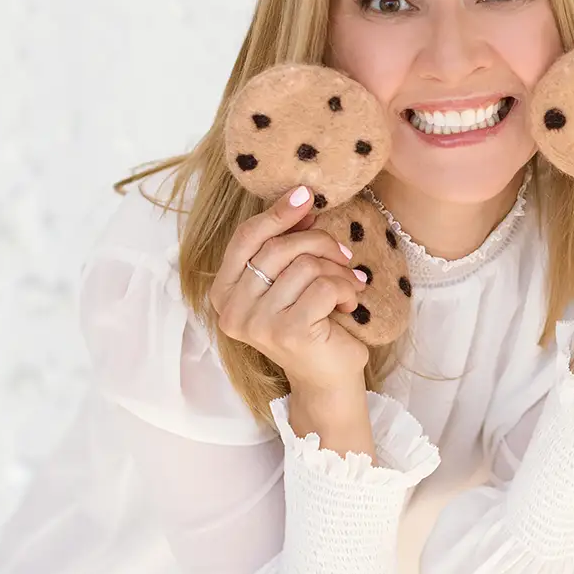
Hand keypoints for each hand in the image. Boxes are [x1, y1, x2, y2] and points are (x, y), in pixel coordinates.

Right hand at [209, 185, 369, 393]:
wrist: (328, 379)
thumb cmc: (311, 325)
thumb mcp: (291, 282)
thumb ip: (286, 247)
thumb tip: (301, 200)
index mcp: (224, 293)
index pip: (245, 239)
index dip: (276, 213)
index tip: (306, 195)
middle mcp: (231, 310)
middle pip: (278, 248)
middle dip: (320, 243)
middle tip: (345, 254)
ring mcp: (257, 323)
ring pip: (304, 266)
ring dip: (337, 270)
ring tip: (349, 286)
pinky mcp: (287, 332)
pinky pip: (323, 286)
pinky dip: (345, 289)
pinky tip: (349, 304)